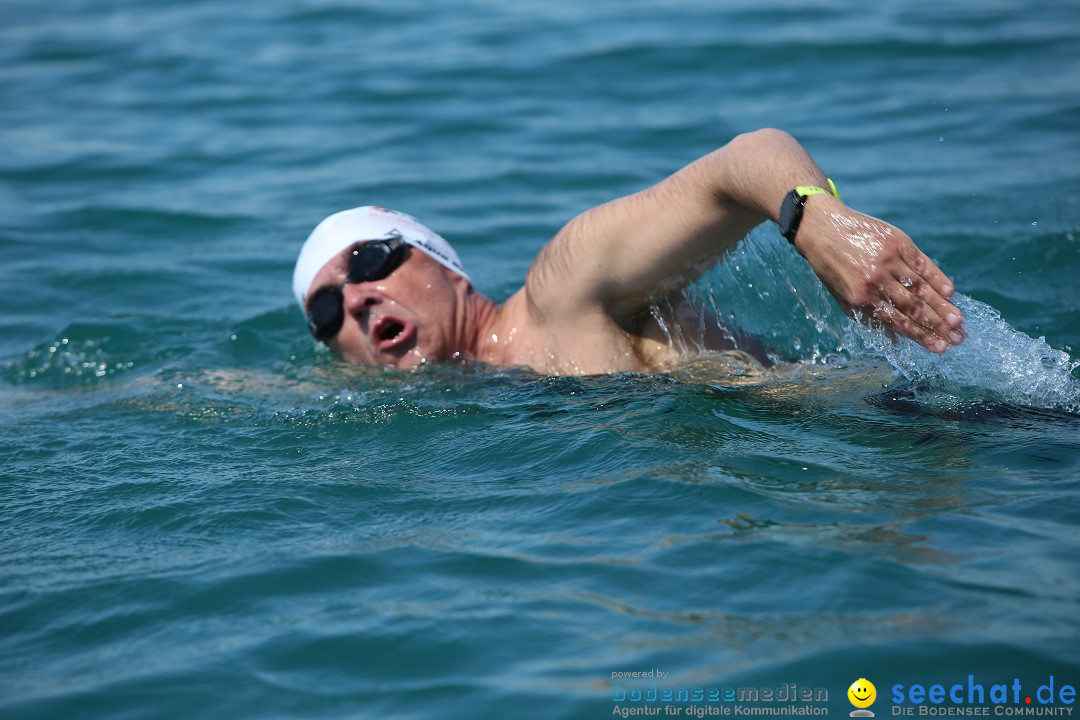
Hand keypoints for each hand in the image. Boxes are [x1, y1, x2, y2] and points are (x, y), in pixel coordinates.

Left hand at [794, 197, 964, 352]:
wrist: (822, 229)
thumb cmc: (833, 269)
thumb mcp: (844, 298)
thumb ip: (870, 319)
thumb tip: (897, 341)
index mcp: (862, 299)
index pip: (898, 322)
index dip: (921, 336)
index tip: (940, 348)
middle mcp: (876, 281)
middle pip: (914, 307)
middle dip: (938, 325)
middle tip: (958, 338)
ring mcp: (888, 261)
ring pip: (921, 287)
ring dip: (942, 306)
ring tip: (960, 321)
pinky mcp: (897, 242)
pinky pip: (922, 263)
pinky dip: (937, 277)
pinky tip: (950, 291)